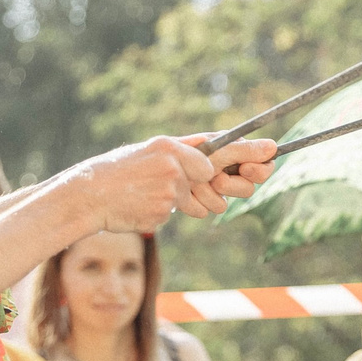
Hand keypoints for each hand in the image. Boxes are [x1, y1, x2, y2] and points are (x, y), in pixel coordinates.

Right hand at [66, 135, 276, 231]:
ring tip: (160, 196)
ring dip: (195, 205)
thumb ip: (185, 155)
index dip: (250, 151)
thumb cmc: (122, 173)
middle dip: (236, 186)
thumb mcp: (152, 153)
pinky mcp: (166, 210)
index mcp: (173, 145)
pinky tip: (145, 206)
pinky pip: (182, 216)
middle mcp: (176, 163)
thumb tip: (218, 168)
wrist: (89, 194)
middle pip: (222, 178)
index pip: (220, 146)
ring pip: (207, 204)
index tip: (273, 151)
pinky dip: (167, 214)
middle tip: (235, 185)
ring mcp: (172, 187)